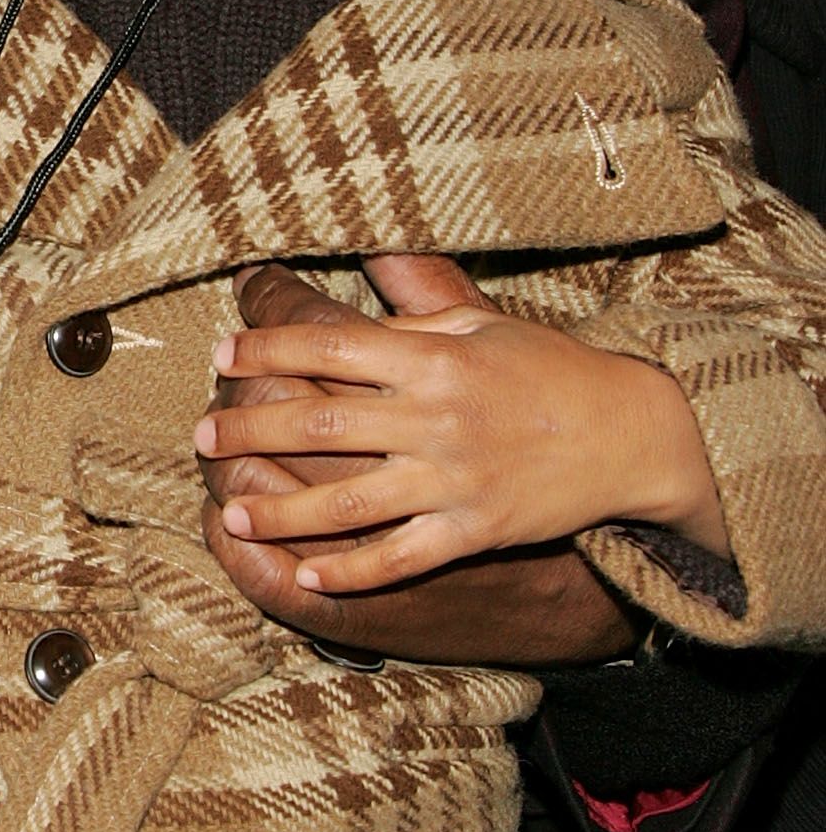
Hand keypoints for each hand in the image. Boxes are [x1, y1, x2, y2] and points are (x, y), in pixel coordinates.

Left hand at [197, 259, 633, 663]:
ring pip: (349, 503)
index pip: (331, 349)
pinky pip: (401, 557)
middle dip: (250, 431)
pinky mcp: (475, 529)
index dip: (267, 349)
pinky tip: (306, 575)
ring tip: (234, 510)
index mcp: (433, 358)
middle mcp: (437, 418)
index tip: (222, 352)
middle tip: (201, 435)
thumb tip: (365, 255)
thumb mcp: (482, 322)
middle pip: (322, 426)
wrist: (629, 432)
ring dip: (283, 511)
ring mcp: (455, 479)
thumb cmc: (549, 370)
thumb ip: (416, 302)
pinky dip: (352, 570)